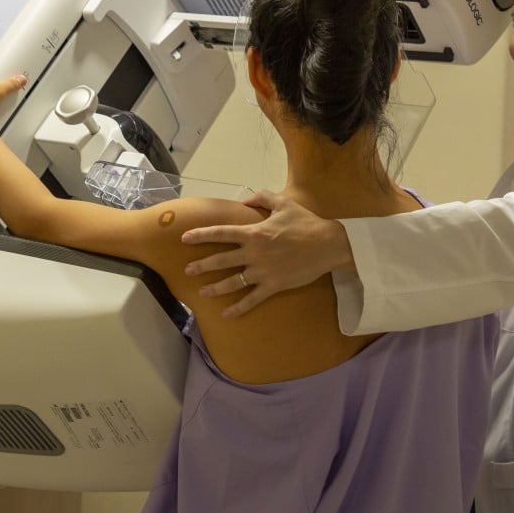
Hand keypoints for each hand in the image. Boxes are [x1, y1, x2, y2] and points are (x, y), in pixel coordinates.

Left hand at [182, 190, 353, 317]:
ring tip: (202, 293)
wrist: (328, 244)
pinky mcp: (274, 286)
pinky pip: (252, 299)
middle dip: (201, 266)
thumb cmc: (306, 223)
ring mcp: (263, 271)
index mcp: (254, 232)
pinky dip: (239, 308)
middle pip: (221, 260)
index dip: (201, 235)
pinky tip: (227, 314)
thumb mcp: (284, 203)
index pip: (221, 233)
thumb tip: (245, 200)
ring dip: (215, 288)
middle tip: (187, 271)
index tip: (185, 238)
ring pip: (232, 283)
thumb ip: (262, 198)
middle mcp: (254, 253)